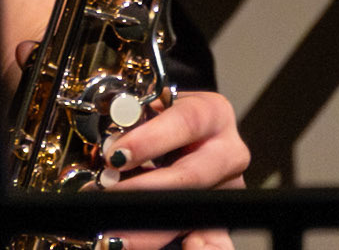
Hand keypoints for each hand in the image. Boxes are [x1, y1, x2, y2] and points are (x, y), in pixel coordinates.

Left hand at [94, 89, 248, 249]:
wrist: (190, 129)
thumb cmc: (166, 115)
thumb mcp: (155, 104)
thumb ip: (139, 119)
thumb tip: (110, 147)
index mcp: (212, 113)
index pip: (184, 122)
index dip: (149, 139)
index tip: (116, 155)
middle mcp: (227, 151)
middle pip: (190, 175)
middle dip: (145, 190)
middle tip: (110, 198)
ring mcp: (228, 188)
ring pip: (193, 211)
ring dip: (152, 228)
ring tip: (119, 236)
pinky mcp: (222, 217)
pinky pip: (214, 240)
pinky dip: (198, 247)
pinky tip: (185, 248)